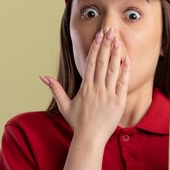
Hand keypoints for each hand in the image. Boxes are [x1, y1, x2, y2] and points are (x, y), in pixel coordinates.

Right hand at [38, 26, 130, 142]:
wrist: (90, 139)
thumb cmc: (78, 123)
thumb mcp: (64, 105)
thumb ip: (55, 89)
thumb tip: (42, 77)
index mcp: (85, 88)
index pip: (91, 63)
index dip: (95, 48)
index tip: (99, 36)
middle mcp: (97, 89)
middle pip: (102, 62)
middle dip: (106, 45)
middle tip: (110, 30)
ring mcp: (108, 95)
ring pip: (113, 70)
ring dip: (115, 53)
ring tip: (118, 39)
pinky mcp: (118, 102)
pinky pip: (122, 83)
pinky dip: (125, 70)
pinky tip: (126, 58)